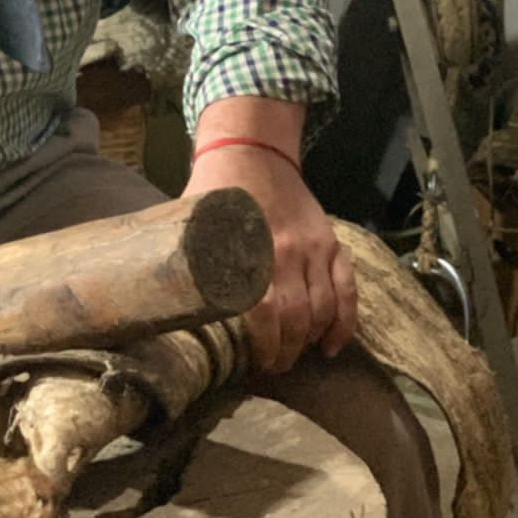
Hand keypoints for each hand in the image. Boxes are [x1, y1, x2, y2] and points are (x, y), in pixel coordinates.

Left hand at [184, 146, 357, 373]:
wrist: (253, 150)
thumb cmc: (216, 191)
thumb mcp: (196, 226)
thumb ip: (193, 264)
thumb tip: (170, 306)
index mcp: (250, 251)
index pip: (264, 315)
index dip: (261, 347)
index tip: (251, 365)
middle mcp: (287, 253)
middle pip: (296, 319)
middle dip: (286, 353)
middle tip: (273, 367)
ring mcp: (314, 248)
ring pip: (323, 309)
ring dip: (310, 341)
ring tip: (295, 356)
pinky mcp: (330, 243)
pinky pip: (347, 289)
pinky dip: (343, 323)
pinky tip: (331, 346)